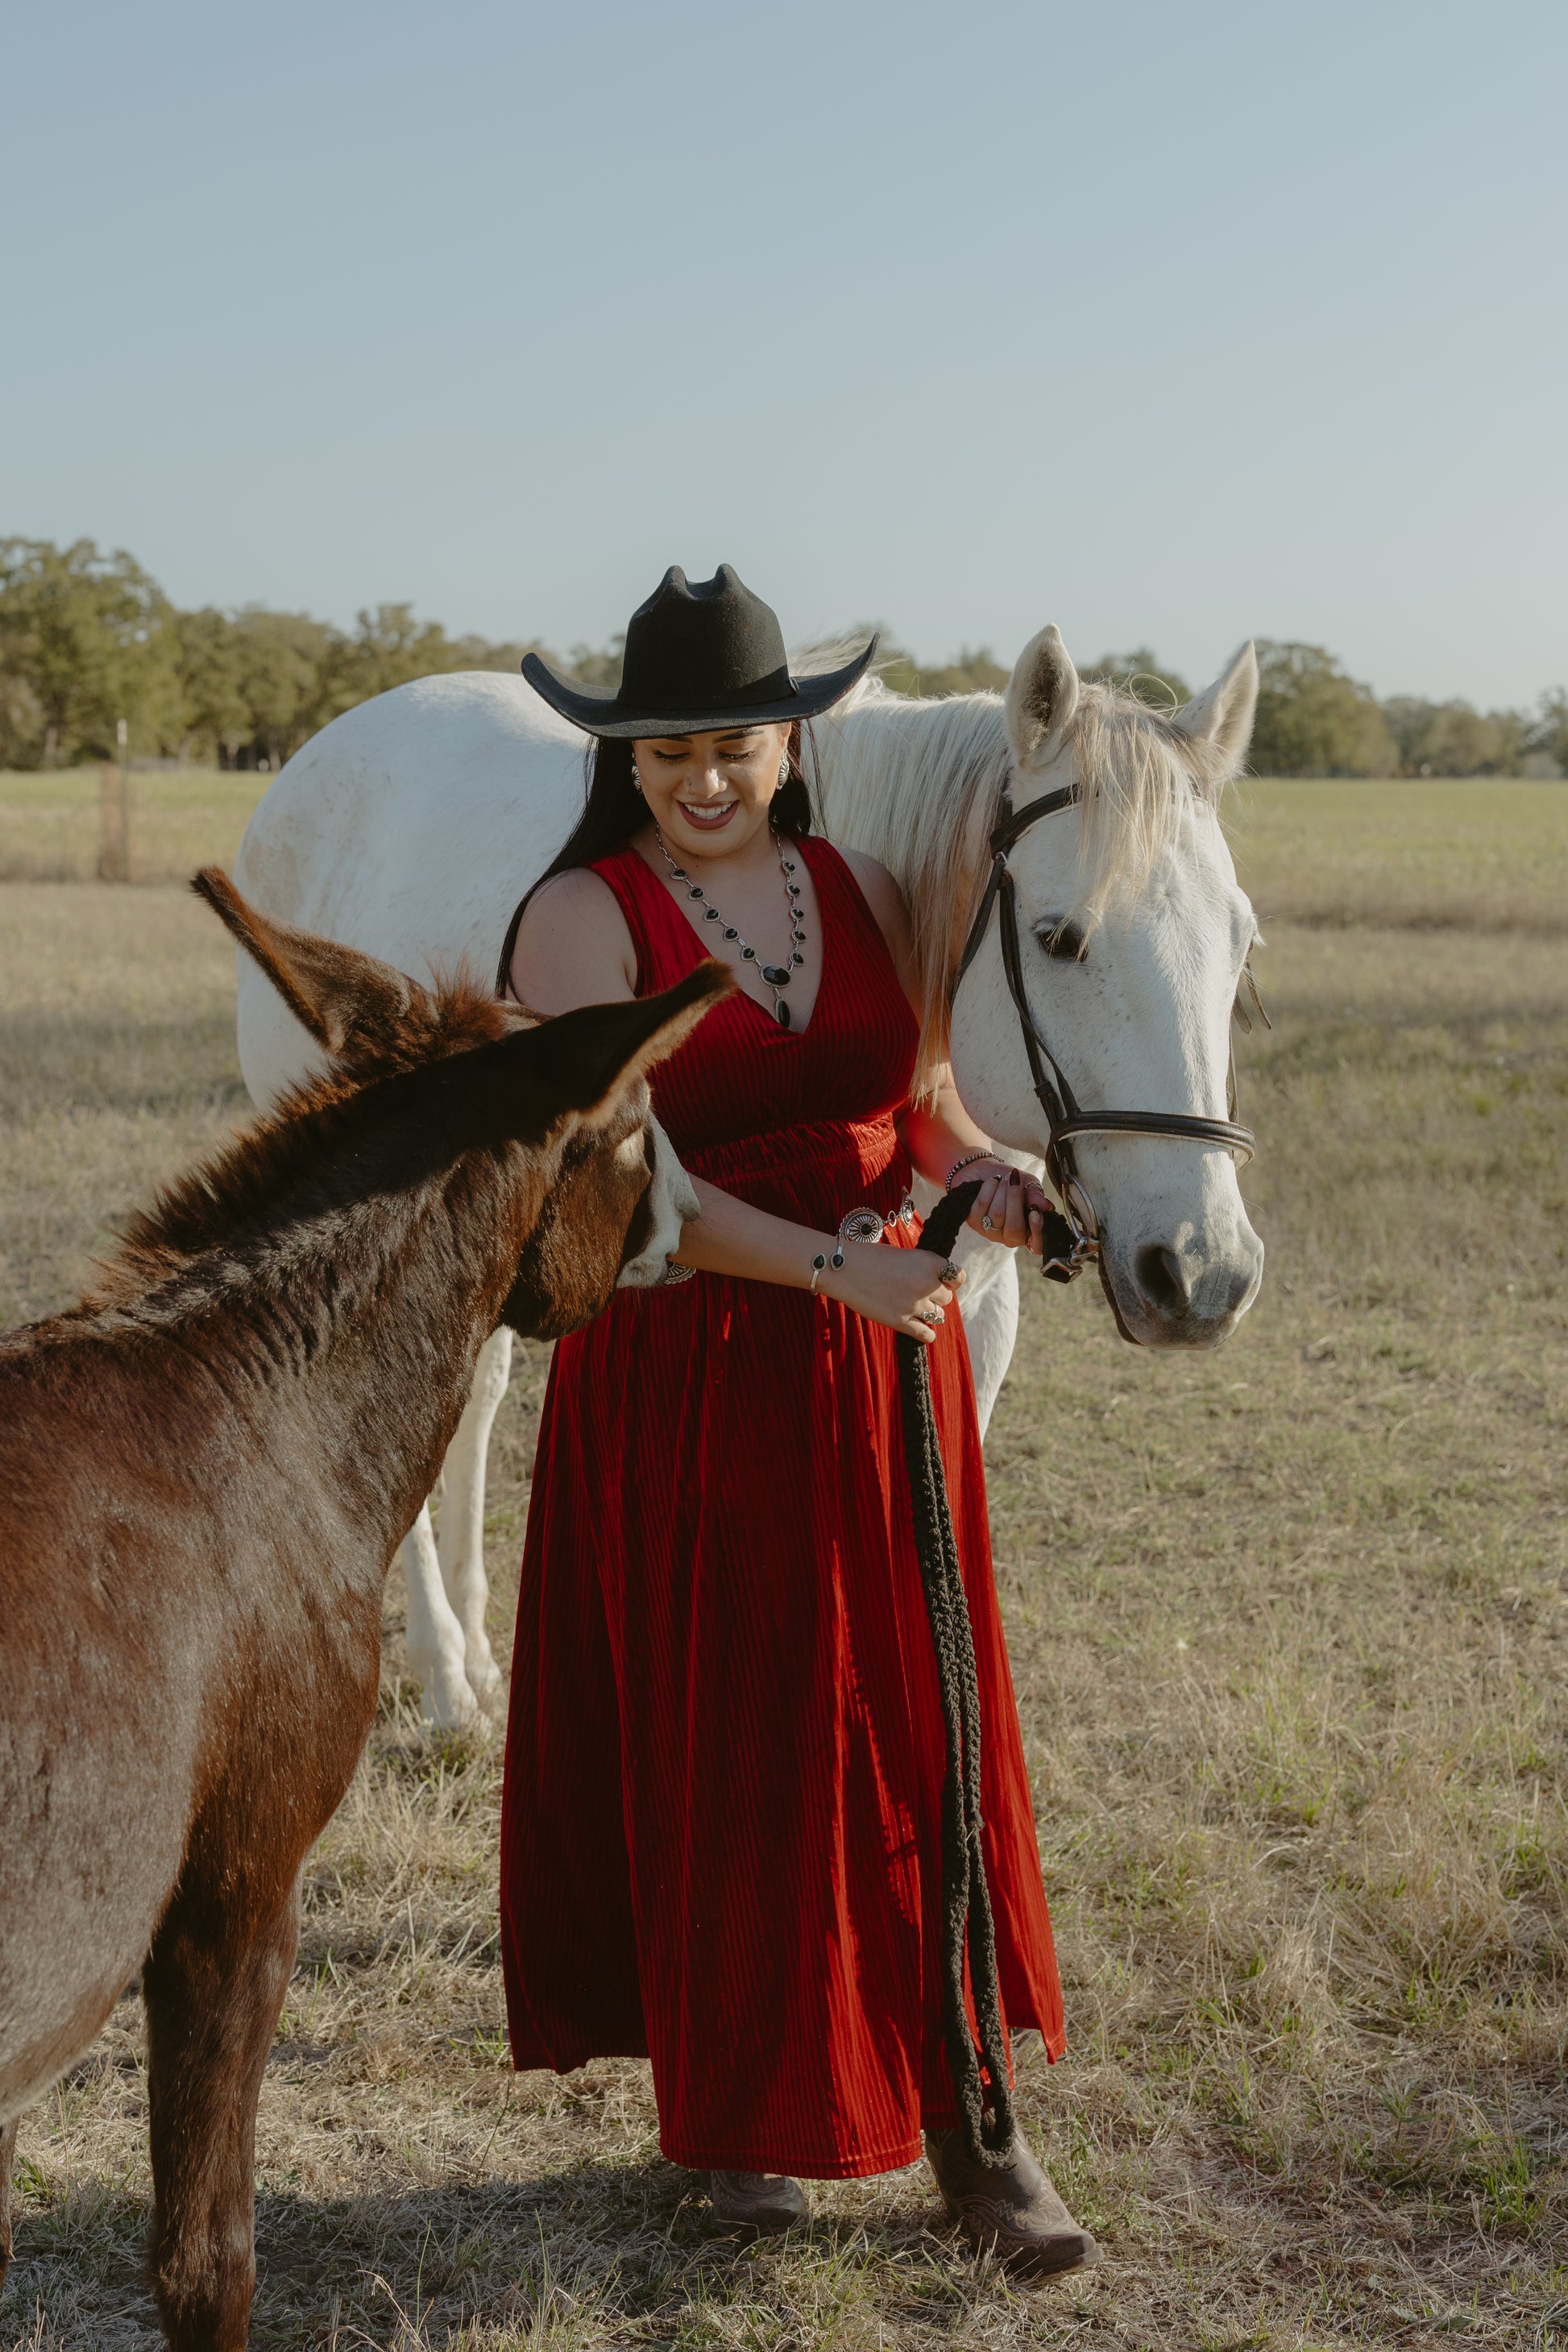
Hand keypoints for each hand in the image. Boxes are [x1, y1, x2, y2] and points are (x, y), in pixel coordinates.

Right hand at [820, 1240, 963, 1342]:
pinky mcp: (901, 1321)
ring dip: (930, 1312)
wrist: (845, 1268)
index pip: (958, 1277)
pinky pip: (926, 1334)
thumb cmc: (871, 1257)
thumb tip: (937, 1284)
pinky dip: (927, 1333)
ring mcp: (914, 1304)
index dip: (951, 1280)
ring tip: (916, 1307)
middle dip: (936, 1296)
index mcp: (929, 1262)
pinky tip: (921, 1329)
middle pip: (947, 1298)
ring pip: (938, 1315)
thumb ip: (923, 1268)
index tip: (944, 1281)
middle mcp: (926, 1284)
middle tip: (920, 1293)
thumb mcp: (905, 1254)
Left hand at [955, 1159, 1051, 1253]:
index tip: (1035, 1212)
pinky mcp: (973, 1222)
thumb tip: (1046, 1206)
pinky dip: (989, 1188)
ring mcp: (989, 1231)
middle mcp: (1008, 1236)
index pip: (1036, 1245)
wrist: (985, 1168)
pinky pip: (982, 1206)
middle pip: (1014, 1228)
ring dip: (1002, 1190)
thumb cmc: (1009, 1180)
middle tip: (1015, 1180)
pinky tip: (992, 1181)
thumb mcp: (1027, 1183)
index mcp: (1027, 1231)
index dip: (1036, 1230)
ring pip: (998, 1214)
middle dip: (1015, 1199)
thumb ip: (1036, 1195)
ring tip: (1003, 1179)